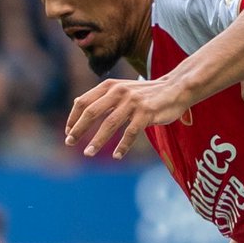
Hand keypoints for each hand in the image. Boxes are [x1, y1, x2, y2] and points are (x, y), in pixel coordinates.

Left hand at [65, 77, 191, 159]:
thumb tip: (77, 102)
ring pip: (109, 124)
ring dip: (97, 141)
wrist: (175, 88)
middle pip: (92, 112)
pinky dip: (123, 146)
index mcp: (110, 86)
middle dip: (79, 129)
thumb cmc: (146, 93)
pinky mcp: (146, 113)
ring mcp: (133, 102)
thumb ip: (102, 97)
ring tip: (88, 153)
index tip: (68, 132)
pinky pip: (131, 132)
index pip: (83, 102)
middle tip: (69, 143)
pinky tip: (117, 156)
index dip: (73, 118)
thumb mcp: (121, 89)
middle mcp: (119, 92)